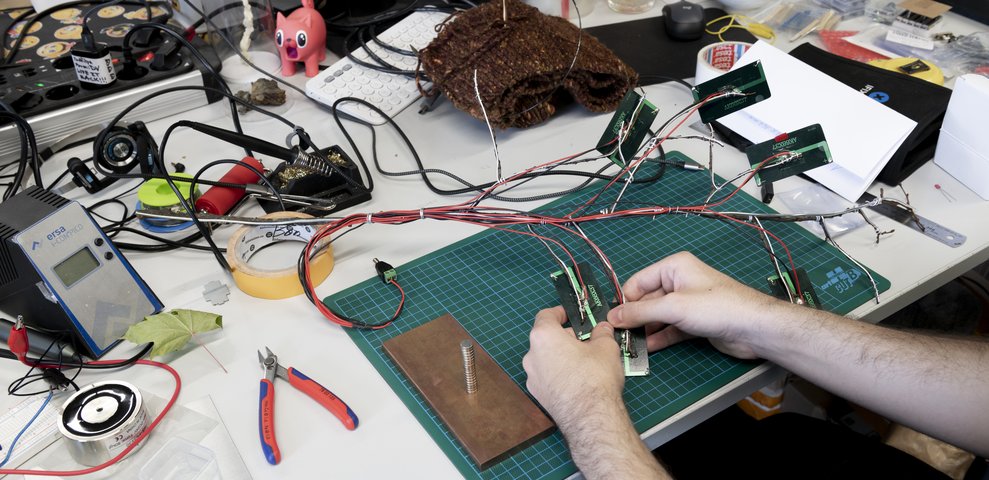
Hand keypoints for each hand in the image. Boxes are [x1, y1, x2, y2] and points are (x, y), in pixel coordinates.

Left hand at [523, 307, 670, 477]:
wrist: (590, 416)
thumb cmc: (595, 378)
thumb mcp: (606, 347)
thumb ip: (602, 333)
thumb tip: (602, 328)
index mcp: (544, 336)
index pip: (546, 316)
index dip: (559, 313)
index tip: (569, 314)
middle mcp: (531, 355)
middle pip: (546, 338)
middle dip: (565, 337)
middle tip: (586, 341)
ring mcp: (532, 377)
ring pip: (546, 359)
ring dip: (561, 356)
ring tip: (584, 362)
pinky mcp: (538, 395)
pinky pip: (547, 377)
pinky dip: (559, 374)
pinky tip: (578, 380)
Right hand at [608, 251, 784, 358]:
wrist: (753, 328)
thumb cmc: (714, 308)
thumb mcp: (673, 308)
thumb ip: (640, 313)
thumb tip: (612, 316)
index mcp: (673, 267)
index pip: (638, 282)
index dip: (625, 301)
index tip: (611, 320)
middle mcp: (679, 282)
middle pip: (647, 300)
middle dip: (634, 318)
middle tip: (619, 337)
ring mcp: (688, 303)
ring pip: (658, 316)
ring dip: (646, 330)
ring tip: (630, 346)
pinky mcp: (695, 322)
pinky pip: (670, 328)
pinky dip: (659, 337)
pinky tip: (647, 349)